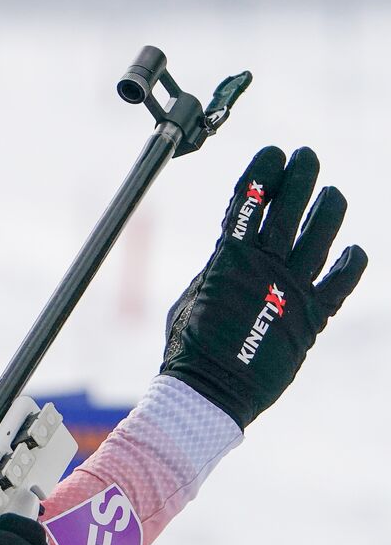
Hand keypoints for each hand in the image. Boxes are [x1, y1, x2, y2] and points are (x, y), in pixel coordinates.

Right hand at [160, 146, 367, 428]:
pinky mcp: (311, 317)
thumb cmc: (190, 348)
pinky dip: (350, 264)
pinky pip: (340, 283)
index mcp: (228, 259)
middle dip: (300, 177)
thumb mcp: (191, 298)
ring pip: (321, 236)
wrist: (211, 390)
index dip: (262, 174)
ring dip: (329, 210)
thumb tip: (226, 257)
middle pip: (289, 208)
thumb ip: (214, 273)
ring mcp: (291, 289)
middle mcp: (264, 266)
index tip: (273, 154)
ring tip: (333, 194)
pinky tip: (354, 250)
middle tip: (308, 156)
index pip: (248, 203)